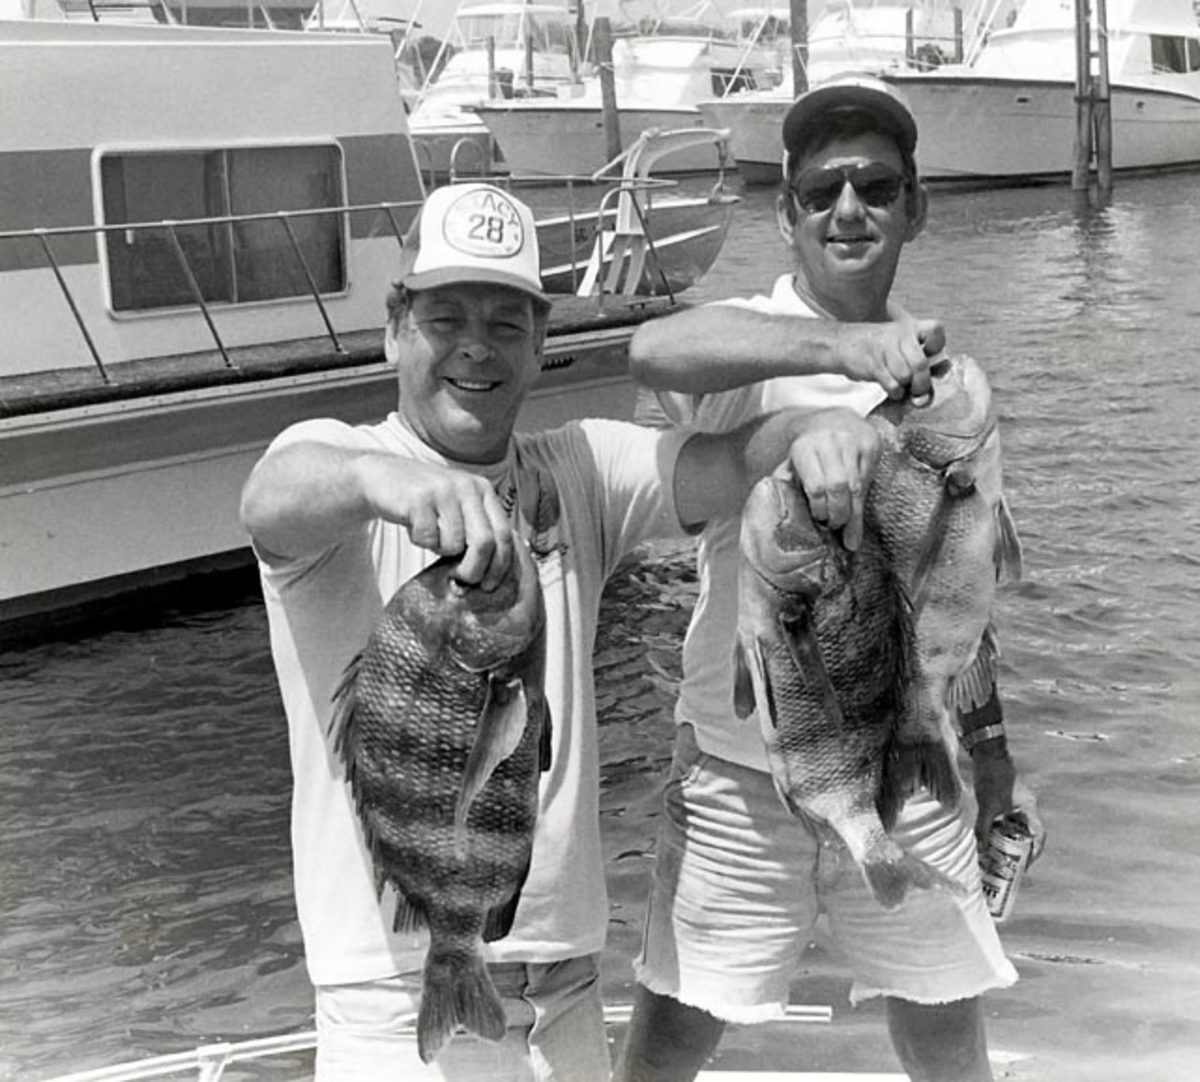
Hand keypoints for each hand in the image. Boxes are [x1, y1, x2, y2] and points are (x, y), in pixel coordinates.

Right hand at [361, 457, 514, 588]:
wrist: (382, 476)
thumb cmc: (425, 502)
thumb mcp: (458, 508)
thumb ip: (475, 531)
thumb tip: (487, 575)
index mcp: (483, 489)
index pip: (504, 533)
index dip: (500, 564)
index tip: (489, 585)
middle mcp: (467, 487)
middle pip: (484, 542)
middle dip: (474, 569)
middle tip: (461, 579)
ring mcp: (443, 490)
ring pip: (454, 544)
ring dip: (440, 550)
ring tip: (430, 534)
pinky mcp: (419, 497)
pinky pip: (428, 538)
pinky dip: (421, 541)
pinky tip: (415, 525)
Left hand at [786, 409, 880, 550]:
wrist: (832, 418)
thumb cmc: (809, 448)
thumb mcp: (792, 461)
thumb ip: (786, 482)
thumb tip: (780, 508)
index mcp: (804, 447)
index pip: (817, 487)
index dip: (820, 508)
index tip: (820, 521)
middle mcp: (829, 441)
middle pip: (838, 487)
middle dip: (838, 513)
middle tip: (835, 526)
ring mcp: (853, 441)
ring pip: (857, 486)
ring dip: (852, 512)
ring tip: (847, 528)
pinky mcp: (871, 443)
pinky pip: (869, 479)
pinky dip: (862, 499)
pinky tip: (857, 510)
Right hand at [840, 317, 945, 400]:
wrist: (840, 343)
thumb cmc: (873, 350)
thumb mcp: (898, 347)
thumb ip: (917, 364)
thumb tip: (927, 395)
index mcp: (909, 328)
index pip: (935, 330)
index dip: (937, 346)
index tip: (930, 356)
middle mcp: (900, 335)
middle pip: (921, 363)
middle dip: (921, 384)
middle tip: (917, 390)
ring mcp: (885, 347)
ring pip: (906, 376)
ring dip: (904, 388)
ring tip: (899, 387)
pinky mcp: (873, 363)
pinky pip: (892, 384)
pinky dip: (894, 392)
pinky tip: (890, 388)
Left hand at [971, 753, 1046, 865]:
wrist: (987, 753)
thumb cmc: (991, 777)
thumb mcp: (987, 806)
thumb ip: (983, 829)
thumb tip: (981, 851)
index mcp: (1030, 808)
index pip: (1039, 835)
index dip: (1034, 851)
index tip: (1025, 864)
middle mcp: (1027, 806)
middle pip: (1028, 832)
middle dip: (1020, 848)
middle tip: (1010, 863)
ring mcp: (1018, 802)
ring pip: (1017, 826)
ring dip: (1009, 838)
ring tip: (998, 853)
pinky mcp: (1007, 798)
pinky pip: (1008, 818)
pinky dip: (1001, 828)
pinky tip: (990, 836)